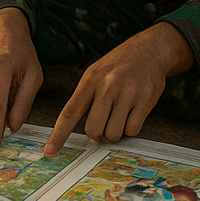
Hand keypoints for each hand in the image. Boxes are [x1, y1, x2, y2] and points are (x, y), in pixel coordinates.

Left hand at [43, 23, 192, 156]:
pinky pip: (132, 131)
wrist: (150, 49)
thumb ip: (86, 97)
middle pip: (93, 130)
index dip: (59, 134)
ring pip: (113, 134)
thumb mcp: (97, 72)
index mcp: (91, 78)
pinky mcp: (145, 100)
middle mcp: (108, 85)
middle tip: (104, 122)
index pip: (70, 112)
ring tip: (119, 113)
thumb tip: (73, 130)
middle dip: (97, 133)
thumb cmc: (120, 64)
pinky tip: (132, 112)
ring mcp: (128, 92)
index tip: (50, 151)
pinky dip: (130, 127)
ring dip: (114, 131)